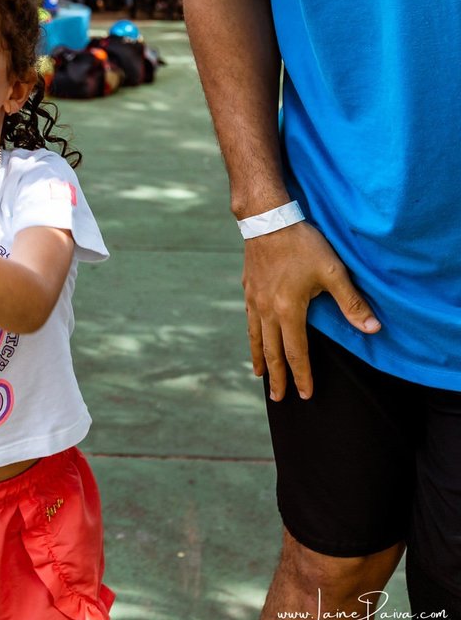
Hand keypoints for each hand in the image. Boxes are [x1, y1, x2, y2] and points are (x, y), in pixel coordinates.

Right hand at [243, 222, 379, 401]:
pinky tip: (253, 338)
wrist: (267, 221)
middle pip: (271, 352)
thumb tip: (372, 328)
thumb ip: (351, 303)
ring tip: (260, 375)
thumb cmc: (302, 245)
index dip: (302, 375)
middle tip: (278, 398)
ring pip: (254, 339)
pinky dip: (251, 336)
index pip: (296, 352)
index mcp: (288, 311)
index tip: (305, 394)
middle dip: (277, 378)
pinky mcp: (248, 290)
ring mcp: (254, 301)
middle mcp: (266, 311)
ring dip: (259, 360)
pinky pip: (248, 321)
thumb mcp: (333, 272)